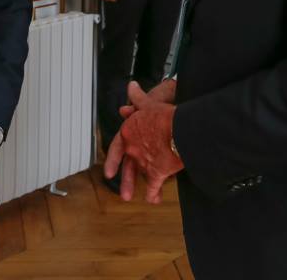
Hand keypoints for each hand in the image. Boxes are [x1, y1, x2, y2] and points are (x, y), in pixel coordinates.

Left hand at [104, 81, 182, 203]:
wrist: (177, 129)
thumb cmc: (164, 115)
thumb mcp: (148, 104)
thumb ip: (138, 98)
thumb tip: (132, 87)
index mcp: (129, 133)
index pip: (117, 147)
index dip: (113, 159)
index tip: (109, 171)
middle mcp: (133, 149)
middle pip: (128, 166)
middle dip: (125, 180)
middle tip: (122, 193)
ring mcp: (143, 162)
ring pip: (139, 178)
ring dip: (135, 188)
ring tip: (131, 198)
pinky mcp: (156, 172)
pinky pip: (153, 186)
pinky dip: (153, 193)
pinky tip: (153, 199)